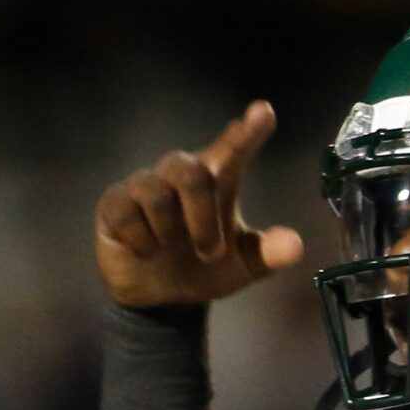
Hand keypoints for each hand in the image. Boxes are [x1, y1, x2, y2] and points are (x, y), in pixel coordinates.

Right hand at [94, 100, 304, 308]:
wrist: (163, 297)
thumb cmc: (205, 268)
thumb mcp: (243, 266)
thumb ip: (268, 254)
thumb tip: (295, 245)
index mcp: (218, 183)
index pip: (233, 150)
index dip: (247, 133)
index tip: (263, 112)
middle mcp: (180, 176)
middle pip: (192, 173)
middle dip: (203, 219)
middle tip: (210, 253)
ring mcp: (144, 187)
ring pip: (157, 194)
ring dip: (172, 234)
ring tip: (172, 253)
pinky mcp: (114, 205)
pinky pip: (126, 215)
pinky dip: (142, 241)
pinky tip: (144, 250)